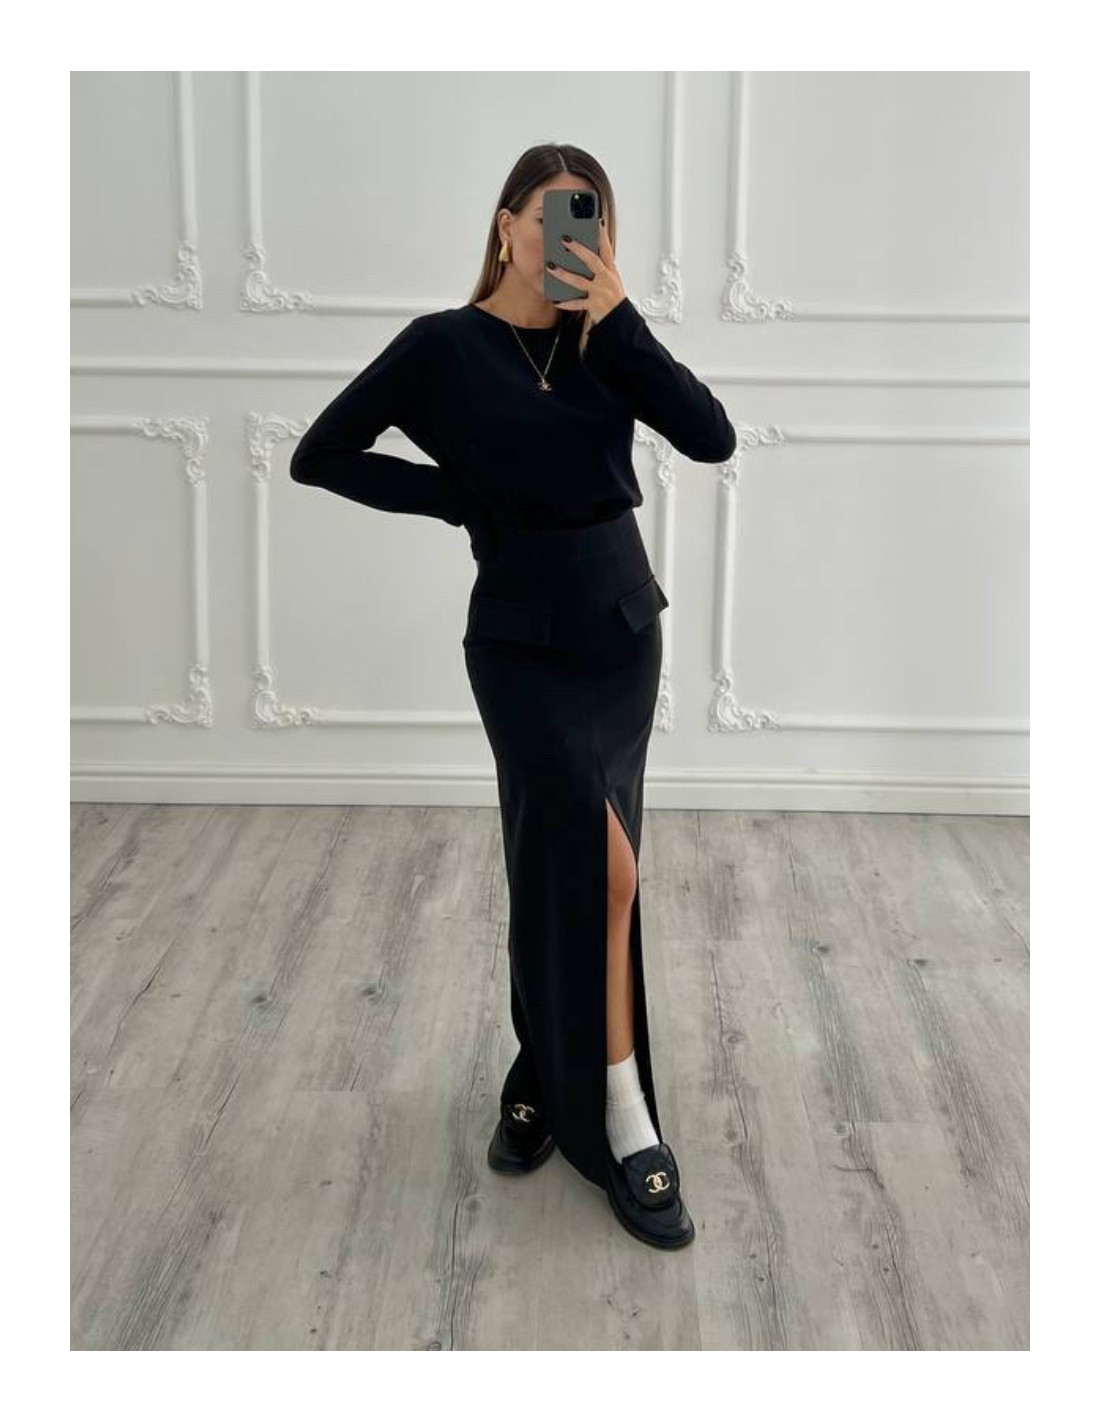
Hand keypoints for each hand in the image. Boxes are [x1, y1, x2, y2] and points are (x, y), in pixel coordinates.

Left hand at [547, 217, 625, 352]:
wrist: (620, 320)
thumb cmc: (614, 299)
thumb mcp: (611, 280)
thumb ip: (600, 268)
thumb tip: (584, 254)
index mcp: (611, 271)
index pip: (606, 249)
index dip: (601, 235)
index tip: (596, 221)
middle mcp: (606, 279)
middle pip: (591, 260)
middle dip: (578, 249)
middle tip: (564, 238)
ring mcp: (599, 292)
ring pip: (579, 281)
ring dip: (564, 273)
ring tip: (551, 266)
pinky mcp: (594, 305)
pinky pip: (577, 304)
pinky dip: (566, 303)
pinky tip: (555, 300)